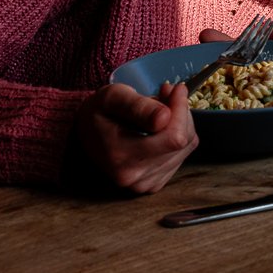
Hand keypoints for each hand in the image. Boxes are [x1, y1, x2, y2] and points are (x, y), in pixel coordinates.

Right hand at [75, 82, 198, 193]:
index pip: (174, 138)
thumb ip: (138, 106)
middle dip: (180, 113)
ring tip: (160, 109)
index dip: (181, 110)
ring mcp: (145, 184)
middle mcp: (134, 177)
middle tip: (166, 93)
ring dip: (180, 123)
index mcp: (121, 157)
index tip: (176, 89)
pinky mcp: (155, 183)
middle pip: (182, 142)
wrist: (86, 134)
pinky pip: (182, 154)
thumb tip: (164, 117)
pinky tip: (162, 127)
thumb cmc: (98, 112)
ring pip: (186, 147)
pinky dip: (178, 136)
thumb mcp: (112, 98)